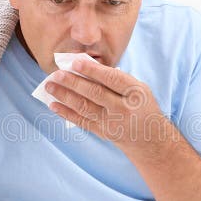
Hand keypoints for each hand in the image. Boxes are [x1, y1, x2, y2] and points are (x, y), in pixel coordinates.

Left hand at [44, 58, 173, 152]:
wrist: (149, 138)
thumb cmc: (140, 105)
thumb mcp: (137, 88)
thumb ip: (115, 78)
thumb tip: (84, 67)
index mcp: (135, 92)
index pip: (112, 79)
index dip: (92, 70)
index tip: (75, 62)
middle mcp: (124, 108)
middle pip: (95, 93)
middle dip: (73, 82)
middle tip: (56, 74)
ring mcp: (112, 123)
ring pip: (85, 107)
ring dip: (65, 96)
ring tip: (50, 86)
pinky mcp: (103, 133)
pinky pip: (81, 121)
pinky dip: (66, 112)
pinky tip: (53, 105)